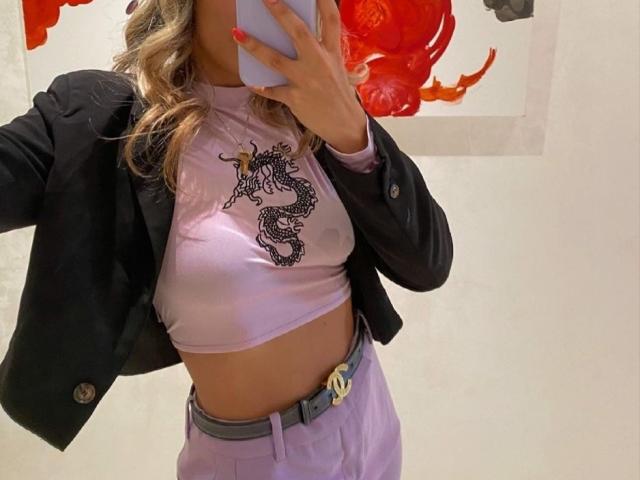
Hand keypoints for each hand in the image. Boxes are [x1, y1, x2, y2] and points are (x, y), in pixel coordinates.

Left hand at [231, 0, 367, 152]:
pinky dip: (260, 86)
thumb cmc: (339, 94)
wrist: (345, 126)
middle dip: (280, 12)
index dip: (323, 0)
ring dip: (254, 45)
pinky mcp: (295, 99)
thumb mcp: (338, 69)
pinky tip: (250, 81)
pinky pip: (272, 91)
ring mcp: (306, 81)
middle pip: (298, 32)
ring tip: (236, 32)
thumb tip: (301, 36)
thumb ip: (322, 51)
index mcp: (333, 52)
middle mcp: (319, 63)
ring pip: (275, 60)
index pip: (330, 19)